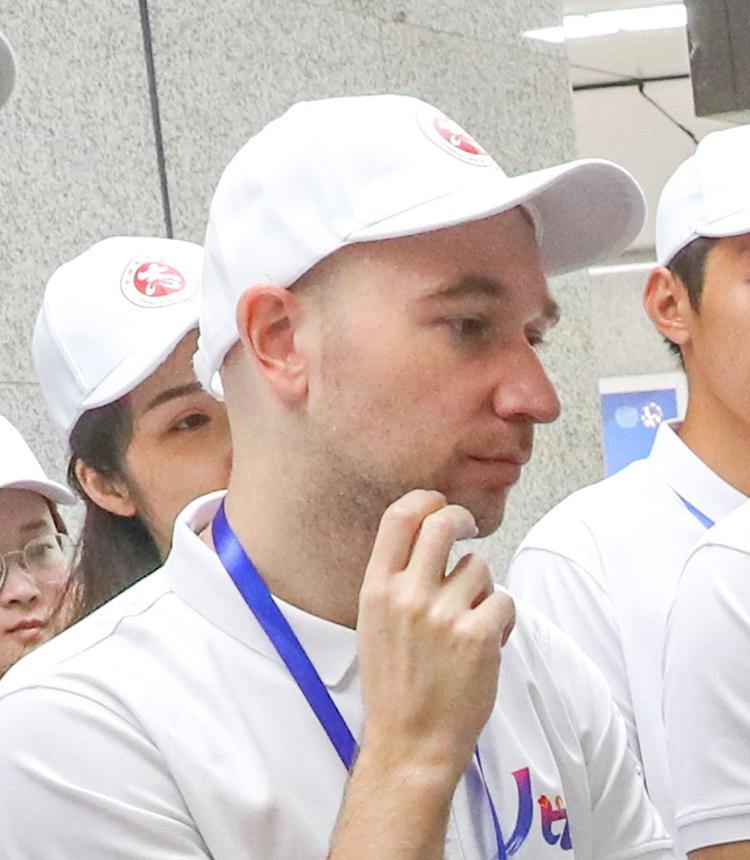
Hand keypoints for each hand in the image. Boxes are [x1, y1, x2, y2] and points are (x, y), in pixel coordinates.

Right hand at [356, 489, 514, 785]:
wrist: (411, 742)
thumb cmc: (394, 685)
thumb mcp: (374, 623)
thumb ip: (394, 580)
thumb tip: (423, 537)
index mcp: (377, 589)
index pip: (400, 517)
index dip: (424, 500)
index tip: (437, 503)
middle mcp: (408, 595)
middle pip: (443, 523)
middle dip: (461, 518)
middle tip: (467, 527)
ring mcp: (444, 615)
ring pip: (479, 567)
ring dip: (480, 589)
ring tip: (468, 623)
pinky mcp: (479, 636)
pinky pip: (503, 601)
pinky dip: (501, 619)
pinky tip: (486, 642)